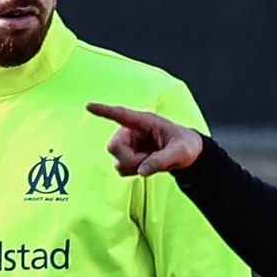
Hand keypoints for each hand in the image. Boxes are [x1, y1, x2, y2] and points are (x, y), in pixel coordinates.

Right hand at [88, 101, 205, 179]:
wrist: (188, 154)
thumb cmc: (185, 146)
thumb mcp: (179, 153)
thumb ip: (161, 161)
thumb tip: (142, 171)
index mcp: (145, 121)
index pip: (121, 114)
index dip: (104, 111)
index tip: (88, 106)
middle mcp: (133, 131)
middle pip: (114, 146)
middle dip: (129, 159)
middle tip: (148, 162)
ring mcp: (129, 144)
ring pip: (117, 159)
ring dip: (133, 165)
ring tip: (152, 161)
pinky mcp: (128, 155)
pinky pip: (120, 167)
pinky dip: (133, 170)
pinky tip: (146, 165)